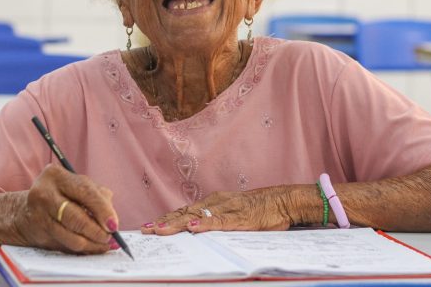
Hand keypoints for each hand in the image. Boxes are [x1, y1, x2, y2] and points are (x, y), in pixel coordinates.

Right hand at [11, 164, 118, 253]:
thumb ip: (96, 196)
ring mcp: (39, 214)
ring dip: (91, 243)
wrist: (25, 211)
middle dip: (97, 230)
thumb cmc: (60, 196)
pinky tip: (92, 247)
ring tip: (103, 244)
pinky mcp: (39, 232)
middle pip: (76, 216)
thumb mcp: (76, 186)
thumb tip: (112, 220)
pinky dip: (82, 248)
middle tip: (110, 237)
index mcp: (57, 175)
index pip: (85, 192)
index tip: (114, 225)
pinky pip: (65, 244)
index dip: (102, 210)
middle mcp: (44, 193)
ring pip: (71, 235)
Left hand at [141, 185, 312, 234]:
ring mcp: (228, 209)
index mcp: (215, 203)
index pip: (186, 211)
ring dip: (177, 223)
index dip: (167, 219)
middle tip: (146, 230)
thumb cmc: (262, 210)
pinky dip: (206, 224)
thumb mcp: (236, 214)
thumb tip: (199, 231)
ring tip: (160, 229)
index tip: (150, 226)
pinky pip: (220, 222)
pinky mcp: (241, 218)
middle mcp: (217, 203)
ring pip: (198, 216)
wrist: (284, 201)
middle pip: (186, 213)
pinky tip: (194, 227)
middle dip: (165, 222)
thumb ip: (218, 221)